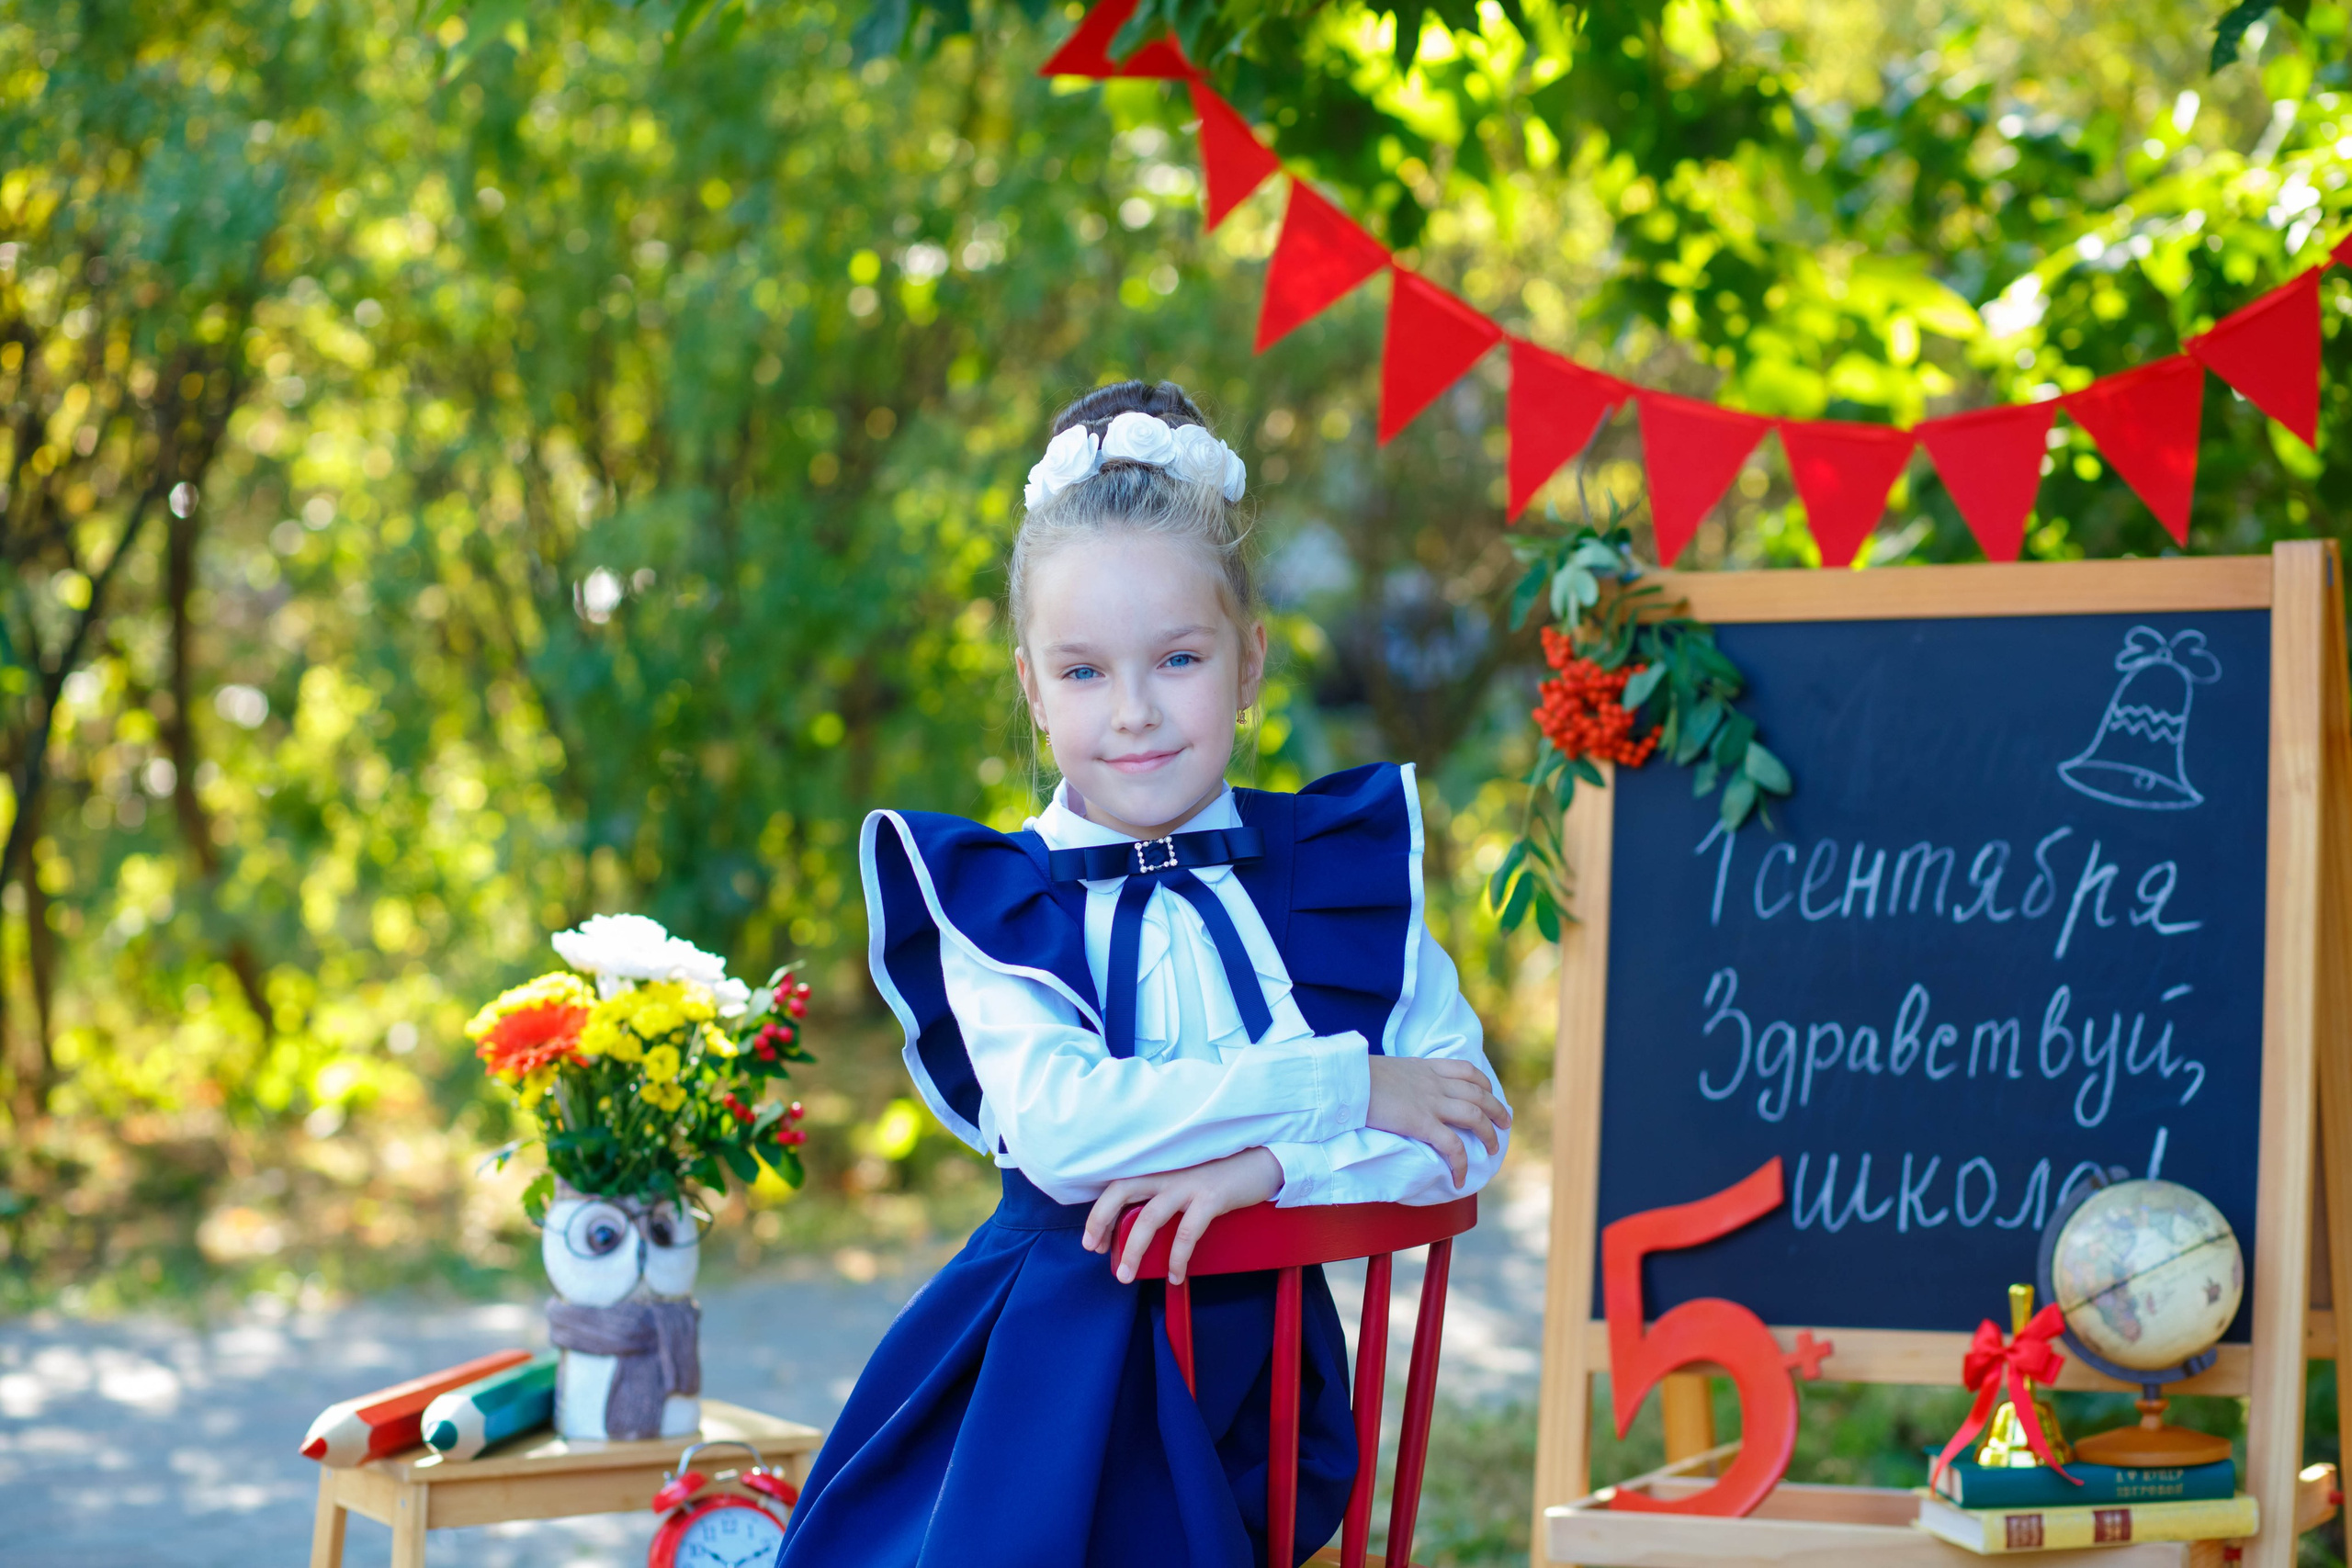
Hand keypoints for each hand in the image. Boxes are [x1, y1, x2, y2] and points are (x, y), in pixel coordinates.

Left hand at [1080, 1147, 1282, 1285]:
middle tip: (1093, 1250)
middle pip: (1121, 1190)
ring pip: (1148, 1217)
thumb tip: (1139, 1229)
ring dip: (1133, 1250)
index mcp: (1160, 1167)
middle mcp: (1168, 1171)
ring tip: (1127, 1276)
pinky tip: (1175, 1275)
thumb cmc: (1223, 1174)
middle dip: (1100, 1220)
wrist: (1264, 1161)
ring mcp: (1188, 1184)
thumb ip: (1165, 1195)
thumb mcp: (1187, 1179)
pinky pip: (1186, 1233)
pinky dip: (1177, 1257)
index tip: (1093, 1240)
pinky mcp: (1211, 1197)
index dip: (1099, 1213)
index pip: (1117, 1185)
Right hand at [1367, 1056, 1511, 1187]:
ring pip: (1474, 1117)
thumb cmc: (1356, 1074)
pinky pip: (1453, 1146)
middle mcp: (1435, 1083)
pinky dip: (1461, 1163)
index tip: (1489, 1092)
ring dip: (1489, 1134)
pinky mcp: (1422, 1124)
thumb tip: (1392, 1088)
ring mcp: (1431, 1103)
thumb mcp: (1385, 1068)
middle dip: (1497, 1109)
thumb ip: (1399, 1078)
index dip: (1483, 1083)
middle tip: (1506, 1122)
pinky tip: (1461, 1177)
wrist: (1347, 1079)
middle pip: (1478, 1094)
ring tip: (1493, 1149)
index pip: (1466, 1070)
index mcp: (1426, 1067)